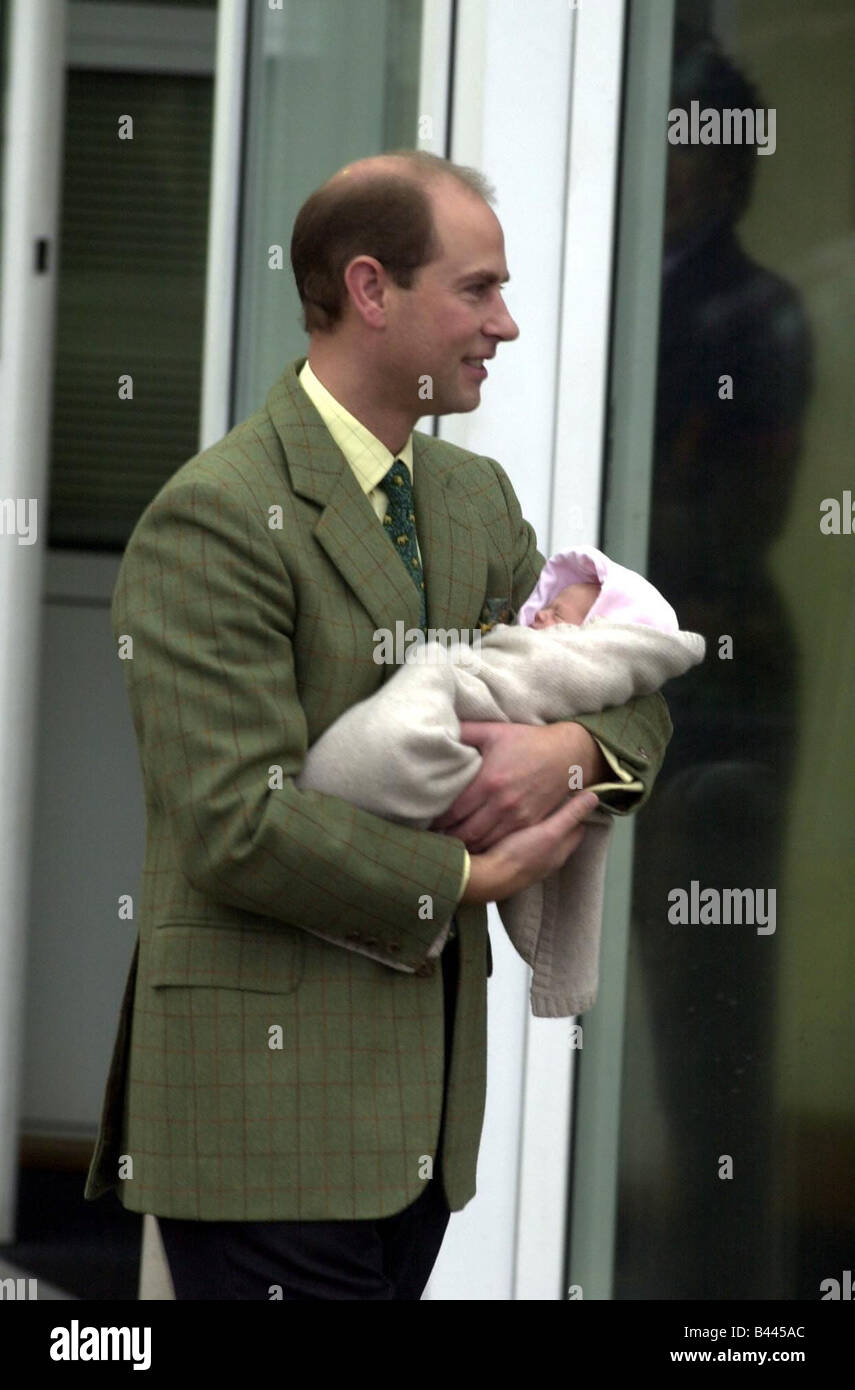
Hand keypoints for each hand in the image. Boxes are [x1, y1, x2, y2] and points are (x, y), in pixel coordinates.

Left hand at [430, 720, 605, 851]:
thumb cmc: (527, 741)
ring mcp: (517, 816)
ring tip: (449, 847)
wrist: (567, 754)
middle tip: (432, 840)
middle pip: (465, 831)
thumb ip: (465, 732)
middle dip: (447, 838)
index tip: (424, 824)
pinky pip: (502, 842)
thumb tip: (439, 730)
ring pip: (483, 841)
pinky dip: (486, 848)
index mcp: (488, 780)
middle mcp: (501, 802)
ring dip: (465, 847)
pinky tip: (474, 847)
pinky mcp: (529, 823)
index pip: (454, 810)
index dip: (437, 821)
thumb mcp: (494, 731)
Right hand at [461, 790, 599, 902]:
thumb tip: (594, 797)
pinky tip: (513, 824)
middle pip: (561, 835)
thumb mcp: (550, 832)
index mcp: (560, 851)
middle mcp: (547, 859)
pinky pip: (523, 843)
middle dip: (561, 818)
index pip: (578, 829)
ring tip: (535, 808)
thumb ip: (570, 815)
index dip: (578, 812)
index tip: (575, 796)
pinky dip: (523, 832)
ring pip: (541, 840)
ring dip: (541, 825)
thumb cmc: (519, 856)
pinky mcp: (511, 861)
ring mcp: (529, 862)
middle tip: (556, 798)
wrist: (486, 878)